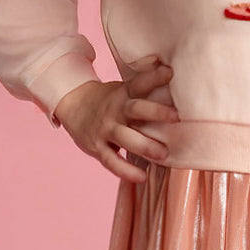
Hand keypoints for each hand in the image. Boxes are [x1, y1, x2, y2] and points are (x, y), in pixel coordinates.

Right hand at [52, 55, 179, 182]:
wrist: (72, 106)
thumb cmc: (109, 101)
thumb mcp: (123, 90)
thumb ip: (145, 89)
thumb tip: (175, 78)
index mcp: (123, 94)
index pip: (140, 83)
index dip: (154, 77)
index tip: (170, 73)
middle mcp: (115, 110)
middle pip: (136, 109)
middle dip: (156, 112)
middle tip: (177, 117)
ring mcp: (105, 129)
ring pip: (125, 137)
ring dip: (145, 146)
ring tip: (164, 155)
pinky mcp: (97, 147)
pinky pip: (111, 161)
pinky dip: (125, 171)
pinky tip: (141, 176)